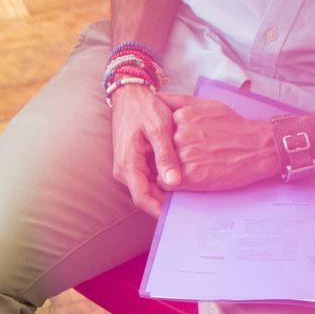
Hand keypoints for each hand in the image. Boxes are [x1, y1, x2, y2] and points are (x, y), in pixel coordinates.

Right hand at [109, 83, 183, 215]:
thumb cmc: (144, 109)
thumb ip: (165, 156)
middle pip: (146, 195)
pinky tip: (179, 178)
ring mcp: (128, 167)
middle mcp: (124, 170)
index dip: (159, 209)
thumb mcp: (159, 129)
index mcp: (127, 164)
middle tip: (190, 205)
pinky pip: (148, 178)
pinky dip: (162, 180)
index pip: (142, 197)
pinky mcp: (134, 162)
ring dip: (165, 192)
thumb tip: (173, 182)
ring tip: (188, 193)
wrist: (130, 97)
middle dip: (165, 202)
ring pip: (148, 188)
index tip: (177, 216)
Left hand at [159, 94, 279, 190]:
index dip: (159, 140)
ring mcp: (184, 156)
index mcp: (182, 117)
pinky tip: (184, 177)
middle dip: (160, 154)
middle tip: (176, 158)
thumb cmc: (234, 126)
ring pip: (158, 166)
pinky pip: (165, 182)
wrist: (260, 147)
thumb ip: (179, 101)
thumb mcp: (208, 105)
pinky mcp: (190, 177)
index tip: (168, 144)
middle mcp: (180, 135)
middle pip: (155, 149)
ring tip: (182, 167)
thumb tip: (155, 98)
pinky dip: (170, 181)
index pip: (155, 131)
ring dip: (165, 169)